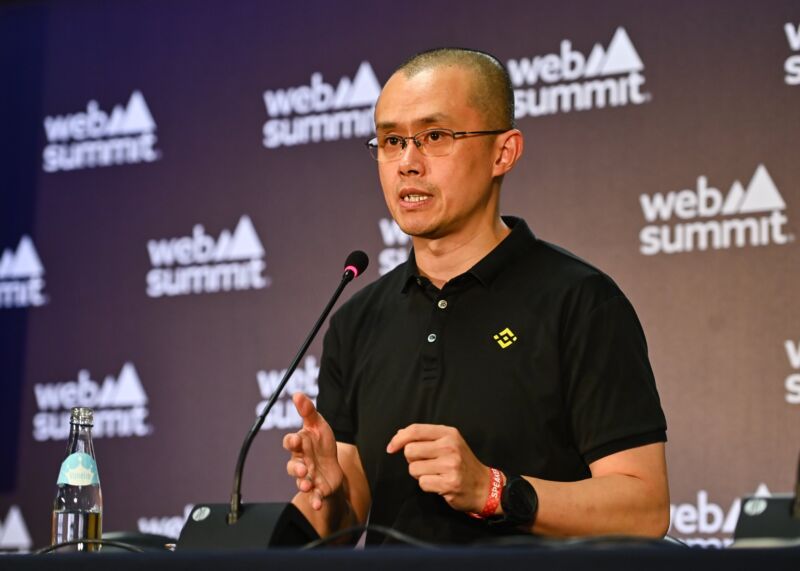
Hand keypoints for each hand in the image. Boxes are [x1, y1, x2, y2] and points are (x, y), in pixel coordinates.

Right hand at [283, 393, 342, 509]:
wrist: (334, 466)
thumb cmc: (322, 444)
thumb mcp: (318, 425)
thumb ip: (308, 411)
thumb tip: (297, 394)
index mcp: (300, 445)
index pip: (290, 443)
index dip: (291, 442)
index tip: (295, 440)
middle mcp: (301, 462)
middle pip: (293, 465)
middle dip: (297, 468)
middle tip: (303, 469)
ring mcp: (308, 476)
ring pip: (301, 481)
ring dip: (303, 483)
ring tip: (308, 484)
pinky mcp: (317, 489)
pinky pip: (314, 496)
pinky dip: (315, 500)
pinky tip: (318, 503)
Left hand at [386, 424, 491, 513]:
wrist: (484, 486)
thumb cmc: (462, 463)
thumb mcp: (449, 443)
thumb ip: (425, 437)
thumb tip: (400, 434)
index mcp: (448, 433)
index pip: (415, 430)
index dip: (398, 439)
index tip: (391, 448)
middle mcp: (450, 446)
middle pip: (410, 451)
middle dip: (412, 460)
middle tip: (426, 464)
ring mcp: (450, 465)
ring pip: (413, 469)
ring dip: (420, 474)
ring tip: (435, 474)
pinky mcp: (449, 482)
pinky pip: (422, 483)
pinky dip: (427, 485)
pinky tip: (439, 483)